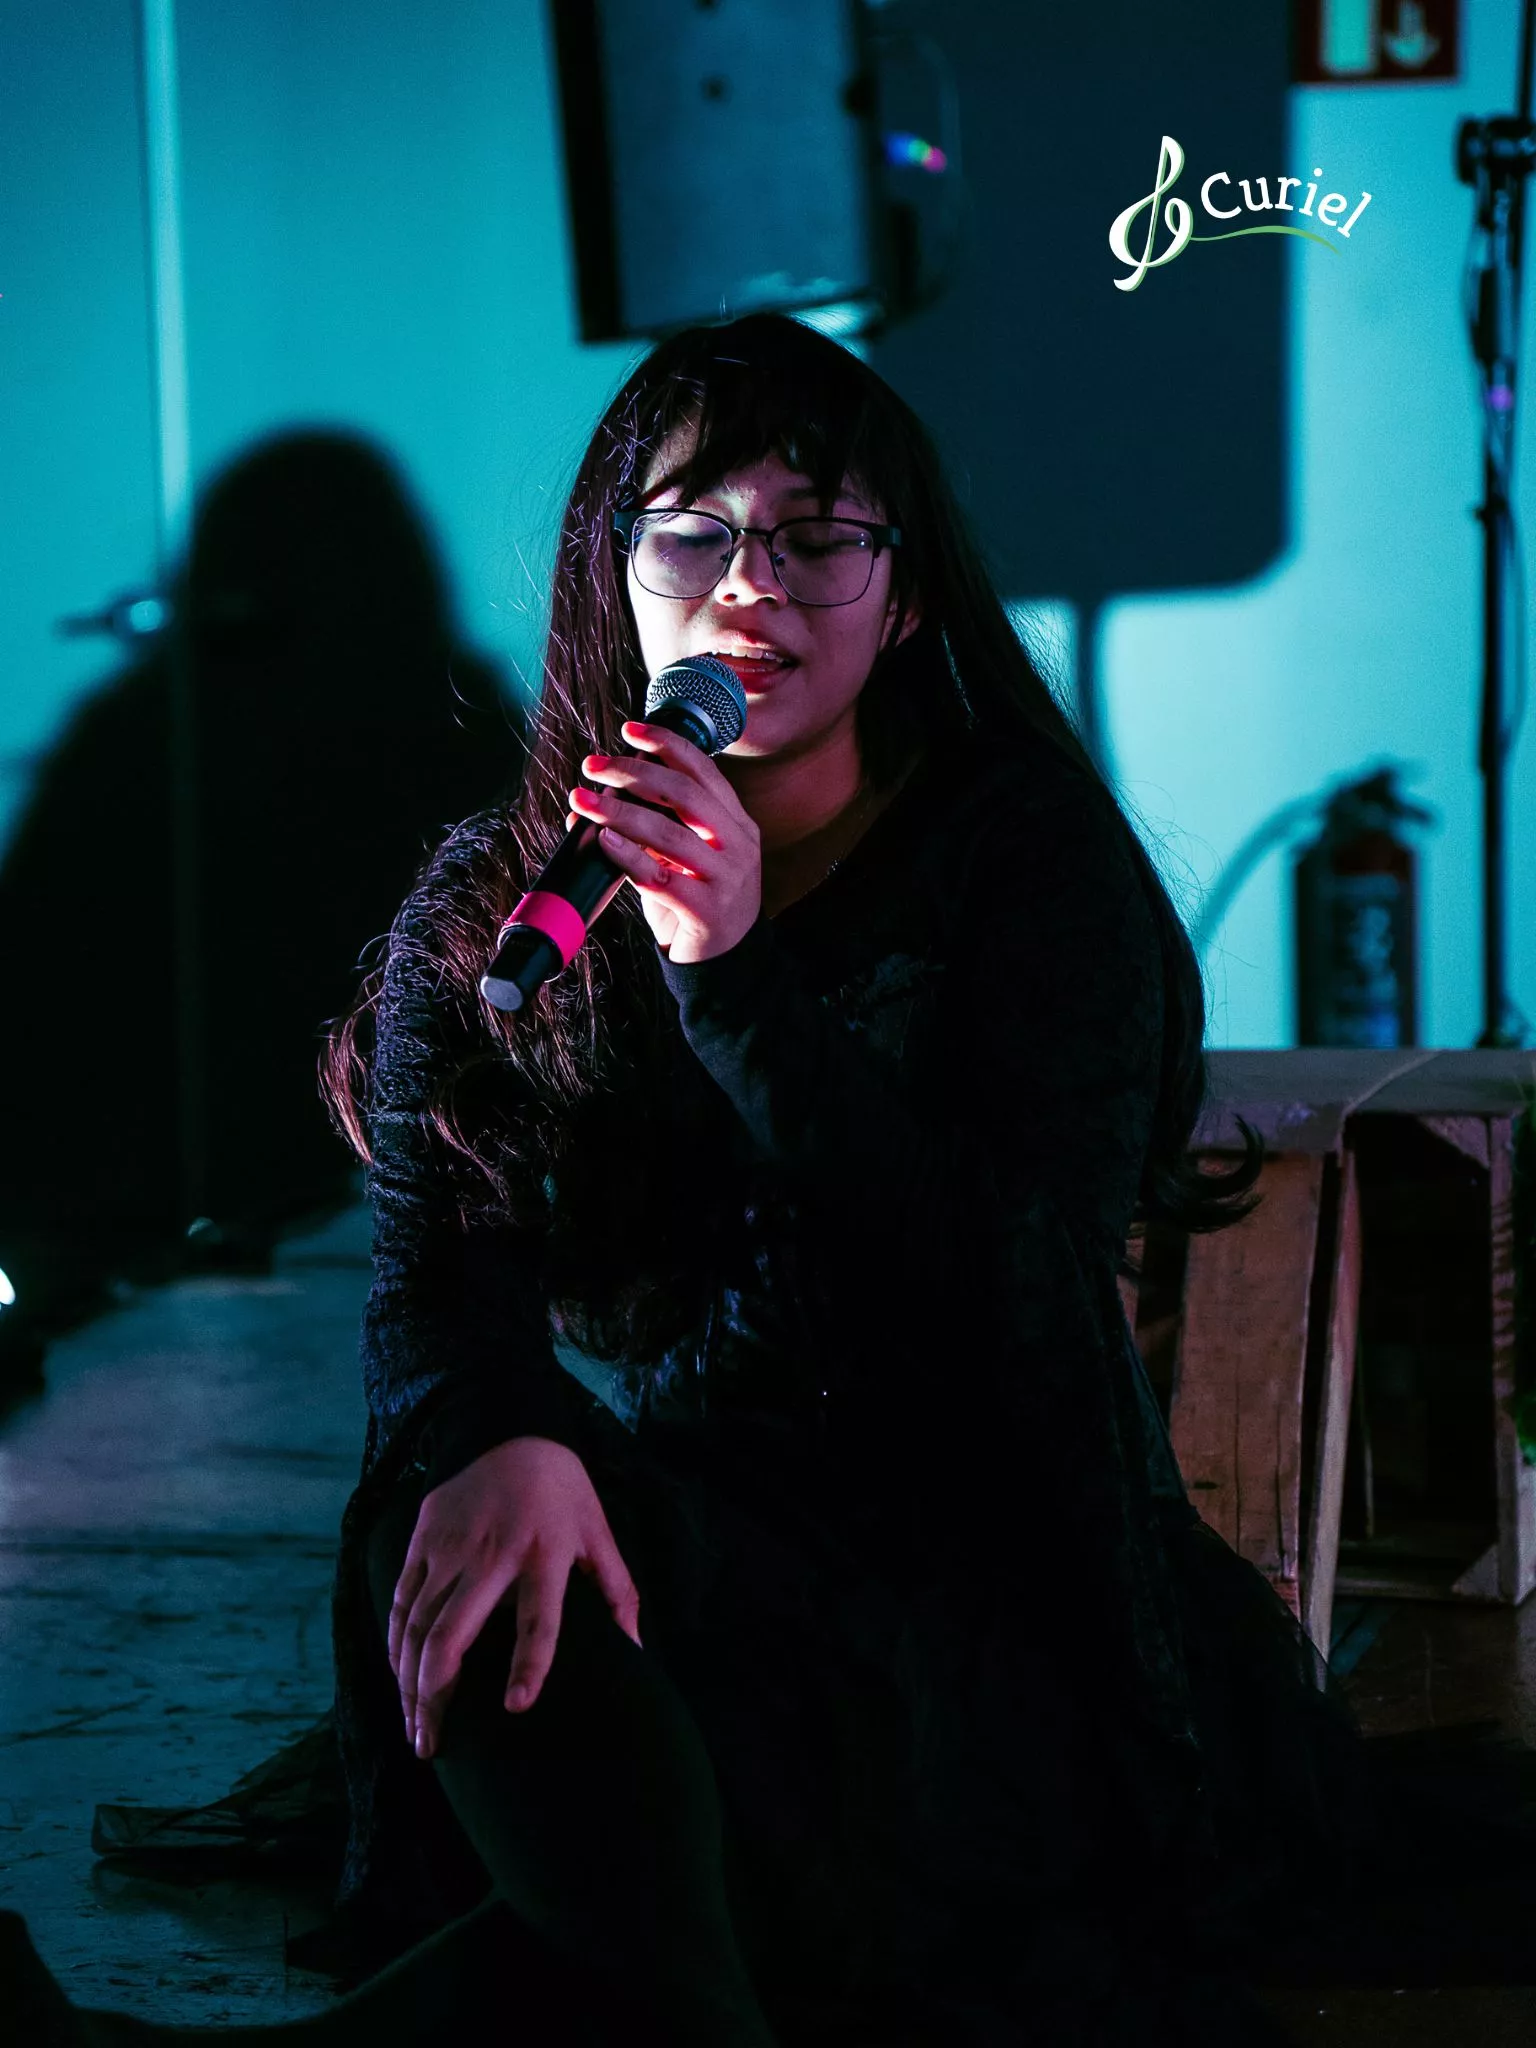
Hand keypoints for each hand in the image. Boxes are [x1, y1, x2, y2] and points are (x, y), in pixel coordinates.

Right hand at [389, 1436, 641, 1760]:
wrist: (510, 1427)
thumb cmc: (563, 1491)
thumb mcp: (600, 1532)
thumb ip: (618, 1592)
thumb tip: (636, 1651)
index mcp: (546, 1553)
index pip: (537, 1619)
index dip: (528, 1665)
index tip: (515, 1709)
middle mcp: (492, 1553)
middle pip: (452, 1635)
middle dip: (435, 1698)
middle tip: (431, 1747)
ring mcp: (450, 1546)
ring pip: (417, 1627)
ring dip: (409, 1683)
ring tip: (414, 1727)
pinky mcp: (422, 1539)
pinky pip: (400, 1601)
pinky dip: (395, 1644)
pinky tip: (399, 1677)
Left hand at [565, 721, 761, 963]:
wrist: (726, 964)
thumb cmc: (698, 904)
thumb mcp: (686, 859)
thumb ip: (653, 829)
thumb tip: (592, 802)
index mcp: (737, 824)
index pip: (704, 771)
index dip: (667, 744)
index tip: (630, 731)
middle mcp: (738, 846)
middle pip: (685, 794)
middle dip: (635, 772)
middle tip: (595, 765)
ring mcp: (727, 879)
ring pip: (669, 834)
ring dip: (620, 812)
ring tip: (583, 800)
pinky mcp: (707, 912)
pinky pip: (661, 879)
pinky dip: (628, 856)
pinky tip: (604, 840)